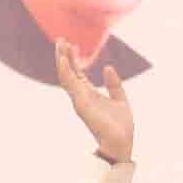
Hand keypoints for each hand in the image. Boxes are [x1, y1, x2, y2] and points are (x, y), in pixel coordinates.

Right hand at [56, 40, 133, 161]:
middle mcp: (81, 96)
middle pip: (68, 72)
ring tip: (60, 44)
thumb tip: (108, 67)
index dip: (72, 59)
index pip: (77, 73)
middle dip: (63, 56)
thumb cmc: (120, 126)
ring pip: (65, 76)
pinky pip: (70, 86)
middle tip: (60, 39)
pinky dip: (66, 71)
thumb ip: (114, 84)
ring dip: (62, 60)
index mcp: (89, 94)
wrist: (122, 143)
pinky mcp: (81, 104)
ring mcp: (79, 99)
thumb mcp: (120, 99)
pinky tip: (64, 59)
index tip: (70, 44)